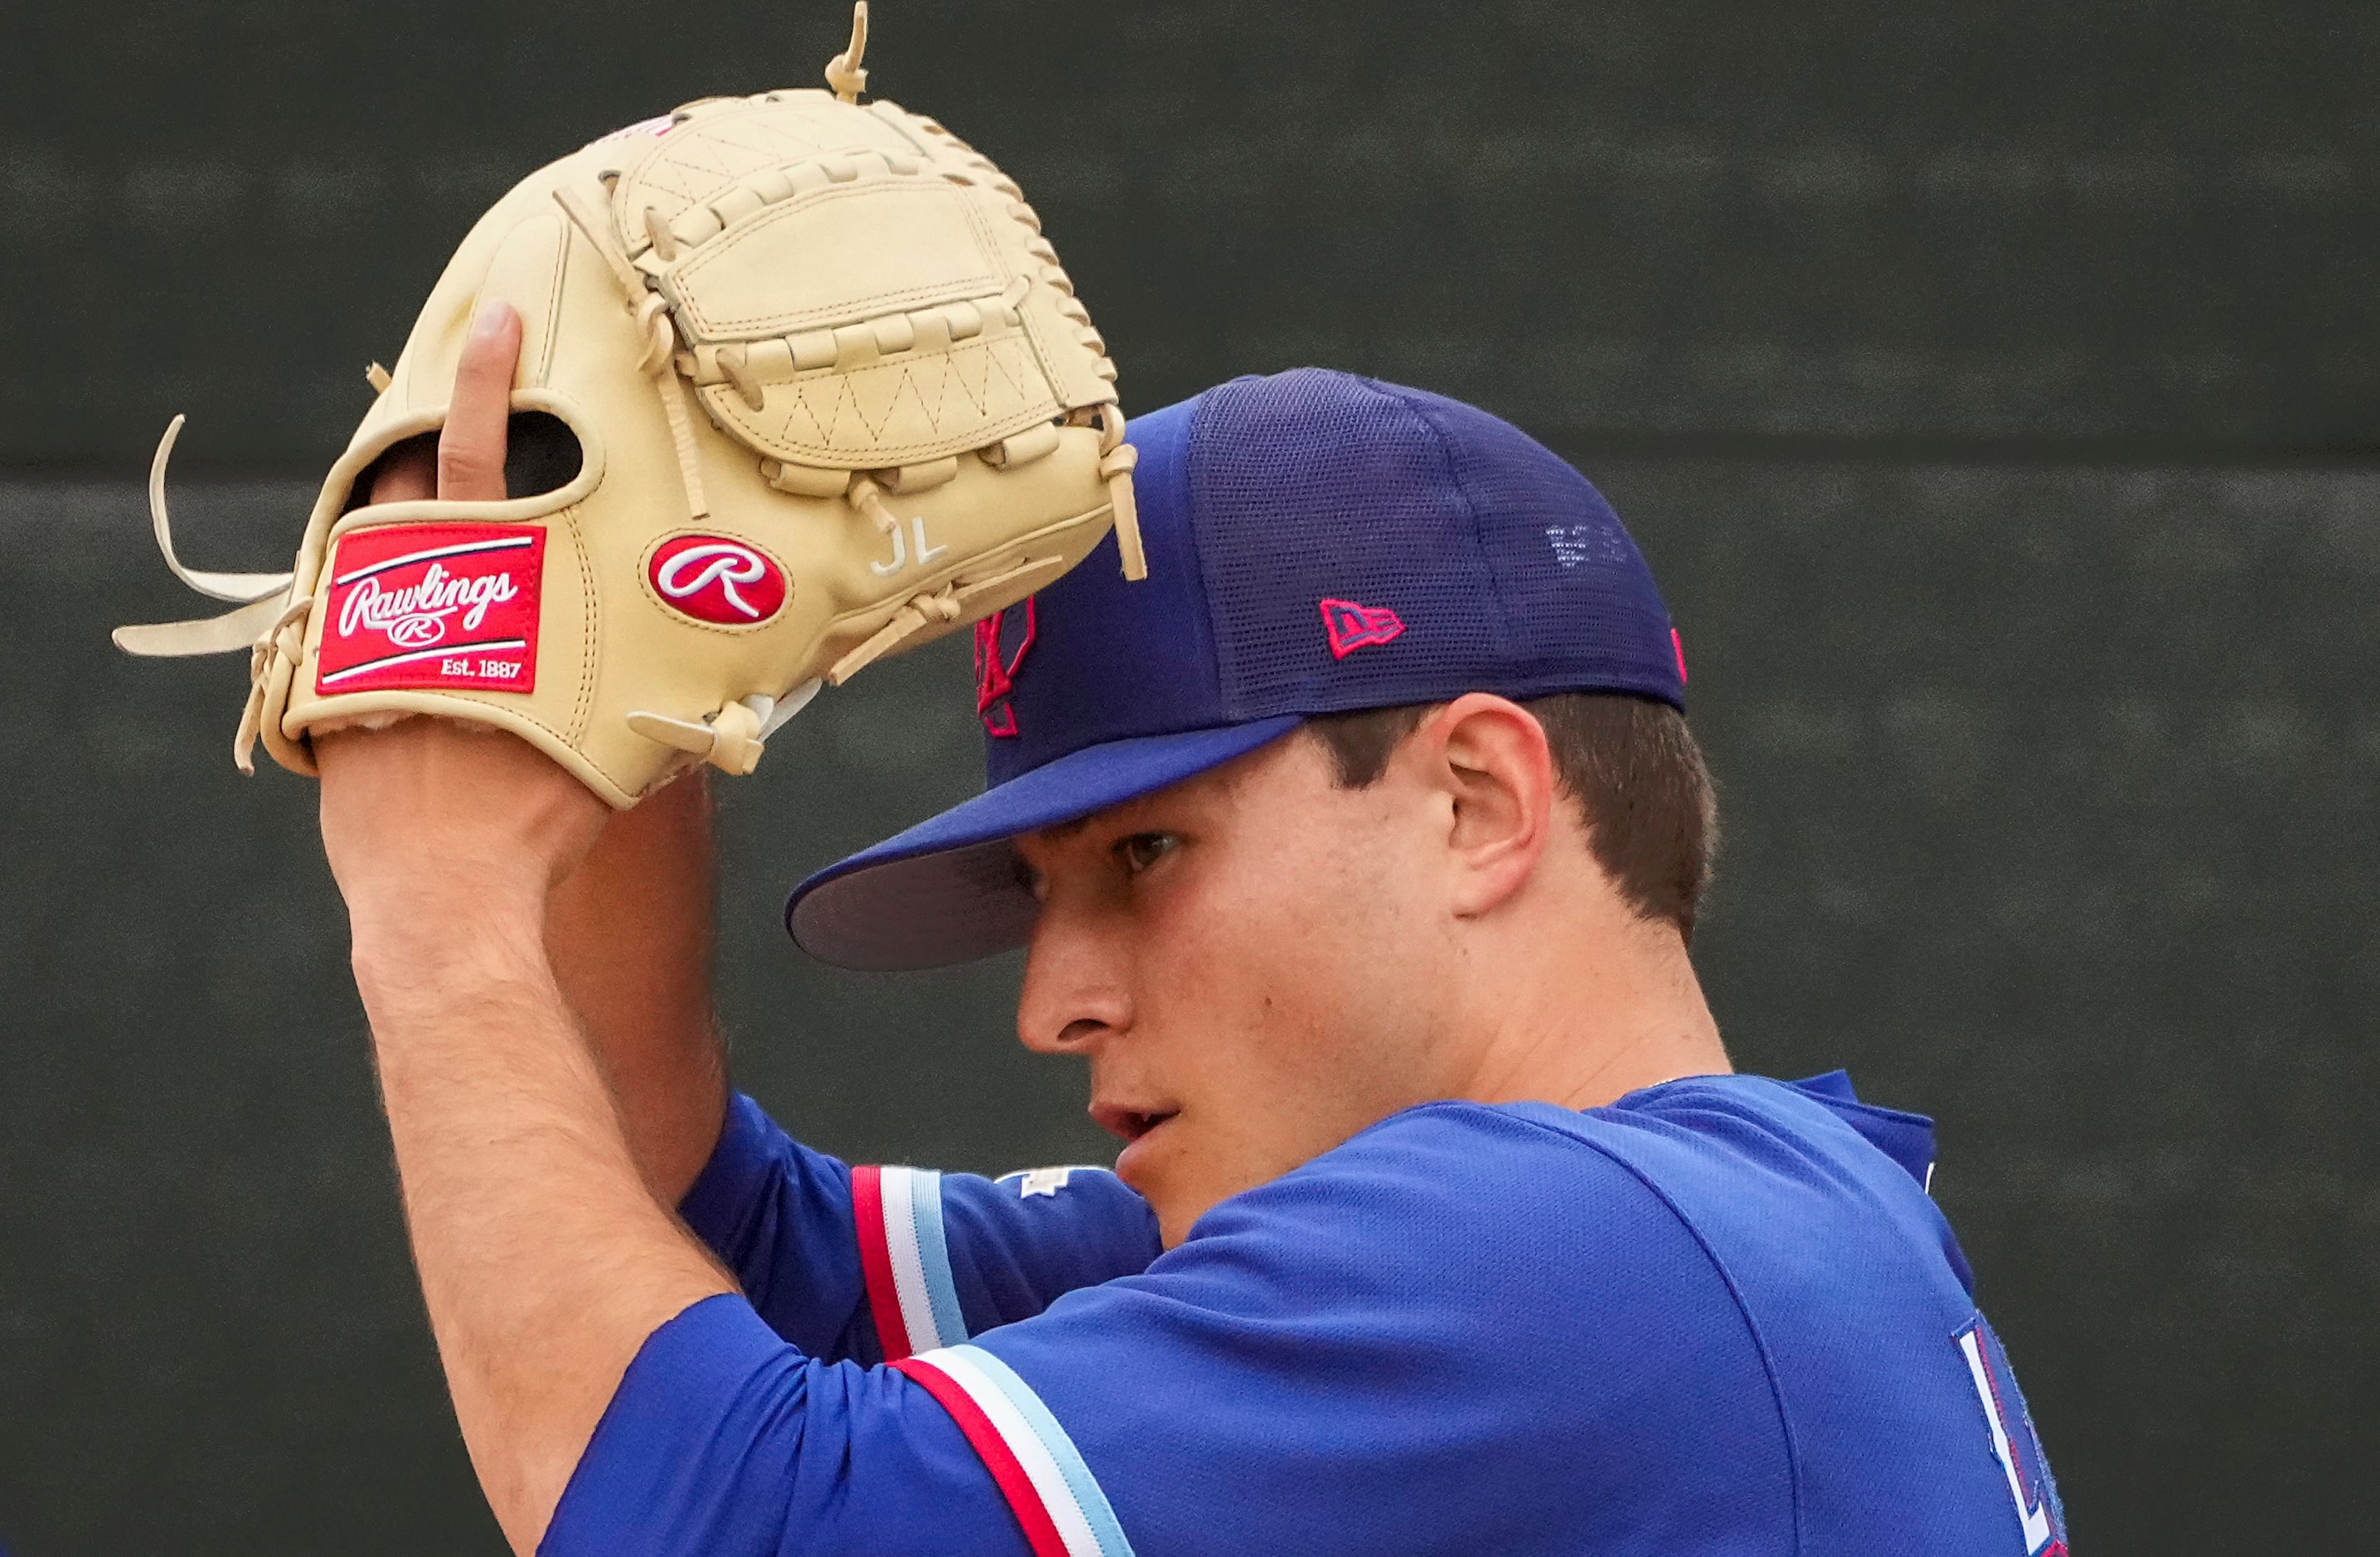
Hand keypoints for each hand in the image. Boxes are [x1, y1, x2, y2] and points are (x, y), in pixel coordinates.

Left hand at [315, 302, 608, 952]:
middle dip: (419, 437)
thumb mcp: (623, 754)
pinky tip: (390, 611)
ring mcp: (359, 647)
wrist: (448, 897)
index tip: (495, 321)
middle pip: (400, 490)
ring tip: (412, 498)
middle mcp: (412, 605)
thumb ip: (666, 703)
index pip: (478, 462)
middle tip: (441, 389)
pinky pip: (338, 625)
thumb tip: (751, 689)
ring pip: (360, 552)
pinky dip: (364, 606)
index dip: (486, 384)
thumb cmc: (546, 824)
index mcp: (490, 598)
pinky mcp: (327, 698)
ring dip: (387, 518)